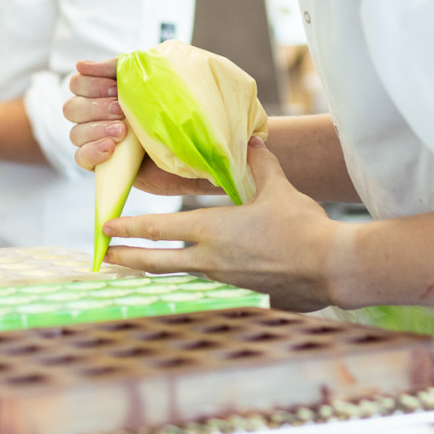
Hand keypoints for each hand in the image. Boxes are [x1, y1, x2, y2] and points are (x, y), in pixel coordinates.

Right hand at [64, 58, 216, 197]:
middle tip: (121, 110)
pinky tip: (111, 149)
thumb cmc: (187, 111)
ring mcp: (103, 140)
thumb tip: (83, 64)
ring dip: (95, 128)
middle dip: (94, 106)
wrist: (205, 149)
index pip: (79, 82)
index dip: (90, 83)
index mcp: (112, 91)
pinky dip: (92, 151)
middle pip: (72, 106)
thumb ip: (125, 67)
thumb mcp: (160, 79)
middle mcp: (103, 115)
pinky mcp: (108, 166)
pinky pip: (82, 158)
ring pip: (75, 132)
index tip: (116, 87)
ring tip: (122, 132)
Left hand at [103, 139, 344, 311]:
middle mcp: (210, 259)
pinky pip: (209, 281)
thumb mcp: (278, 188)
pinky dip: (194, 275)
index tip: (106, 226)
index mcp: (212, 231)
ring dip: (157, 268)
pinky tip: (197, 271)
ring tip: (139, 264)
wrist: (329, 267)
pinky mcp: (242, 291)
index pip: (159, 229)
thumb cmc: (301, 226)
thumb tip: (253, 142)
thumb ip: (261, 164)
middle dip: (127, 257)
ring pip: (180, 273)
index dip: (129, 227)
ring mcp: (224, 279)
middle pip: (157, 262)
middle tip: (104, 255)